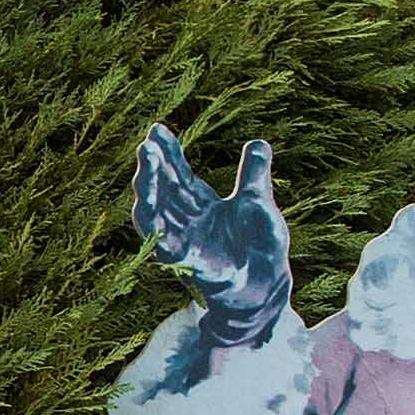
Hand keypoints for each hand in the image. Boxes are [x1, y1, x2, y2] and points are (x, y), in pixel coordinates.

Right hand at [130, 126, 293, 348]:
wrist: (269, 284)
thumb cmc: (262, 246)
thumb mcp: (260, 203)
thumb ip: (255, 175)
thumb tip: (259, 142)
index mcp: (202, 205)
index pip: (178, 174)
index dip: (166, 153)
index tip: (155, 129)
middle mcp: (188, 222)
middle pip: (162, 192)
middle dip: (151, 170)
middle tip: (146, 147)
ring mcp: (187, 243)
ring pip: (155, 220)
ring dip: (148, 198)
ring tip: (145, 177)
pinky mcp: (193, 265)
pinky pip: (170, 251)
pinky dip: (161, 236)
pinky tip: (154, 219)